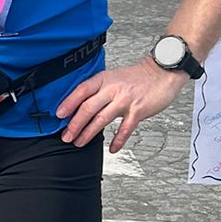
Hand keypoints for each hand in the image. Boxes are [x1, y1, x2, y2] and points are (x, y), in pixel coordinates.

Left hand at [56, 56, 187, 151]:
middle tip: (66, 136)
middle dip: (75, 124)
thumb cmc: (137, 77)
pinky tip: (112, 148)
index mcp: (104, 79)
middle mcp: (113, 89)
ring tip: (79, 142)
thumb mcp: (113, 77)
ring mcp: (126, 100)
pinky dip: (118, 140)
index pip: (82, 90)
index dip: (69, 103)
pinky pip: (125, 128)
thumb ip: (98, 90)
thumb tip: (79, 106)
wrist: (162, 73)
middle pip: (89, 107)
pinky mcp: (138, 110)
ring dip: (89, 133)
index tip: (59, 115)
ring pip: (102, 118)